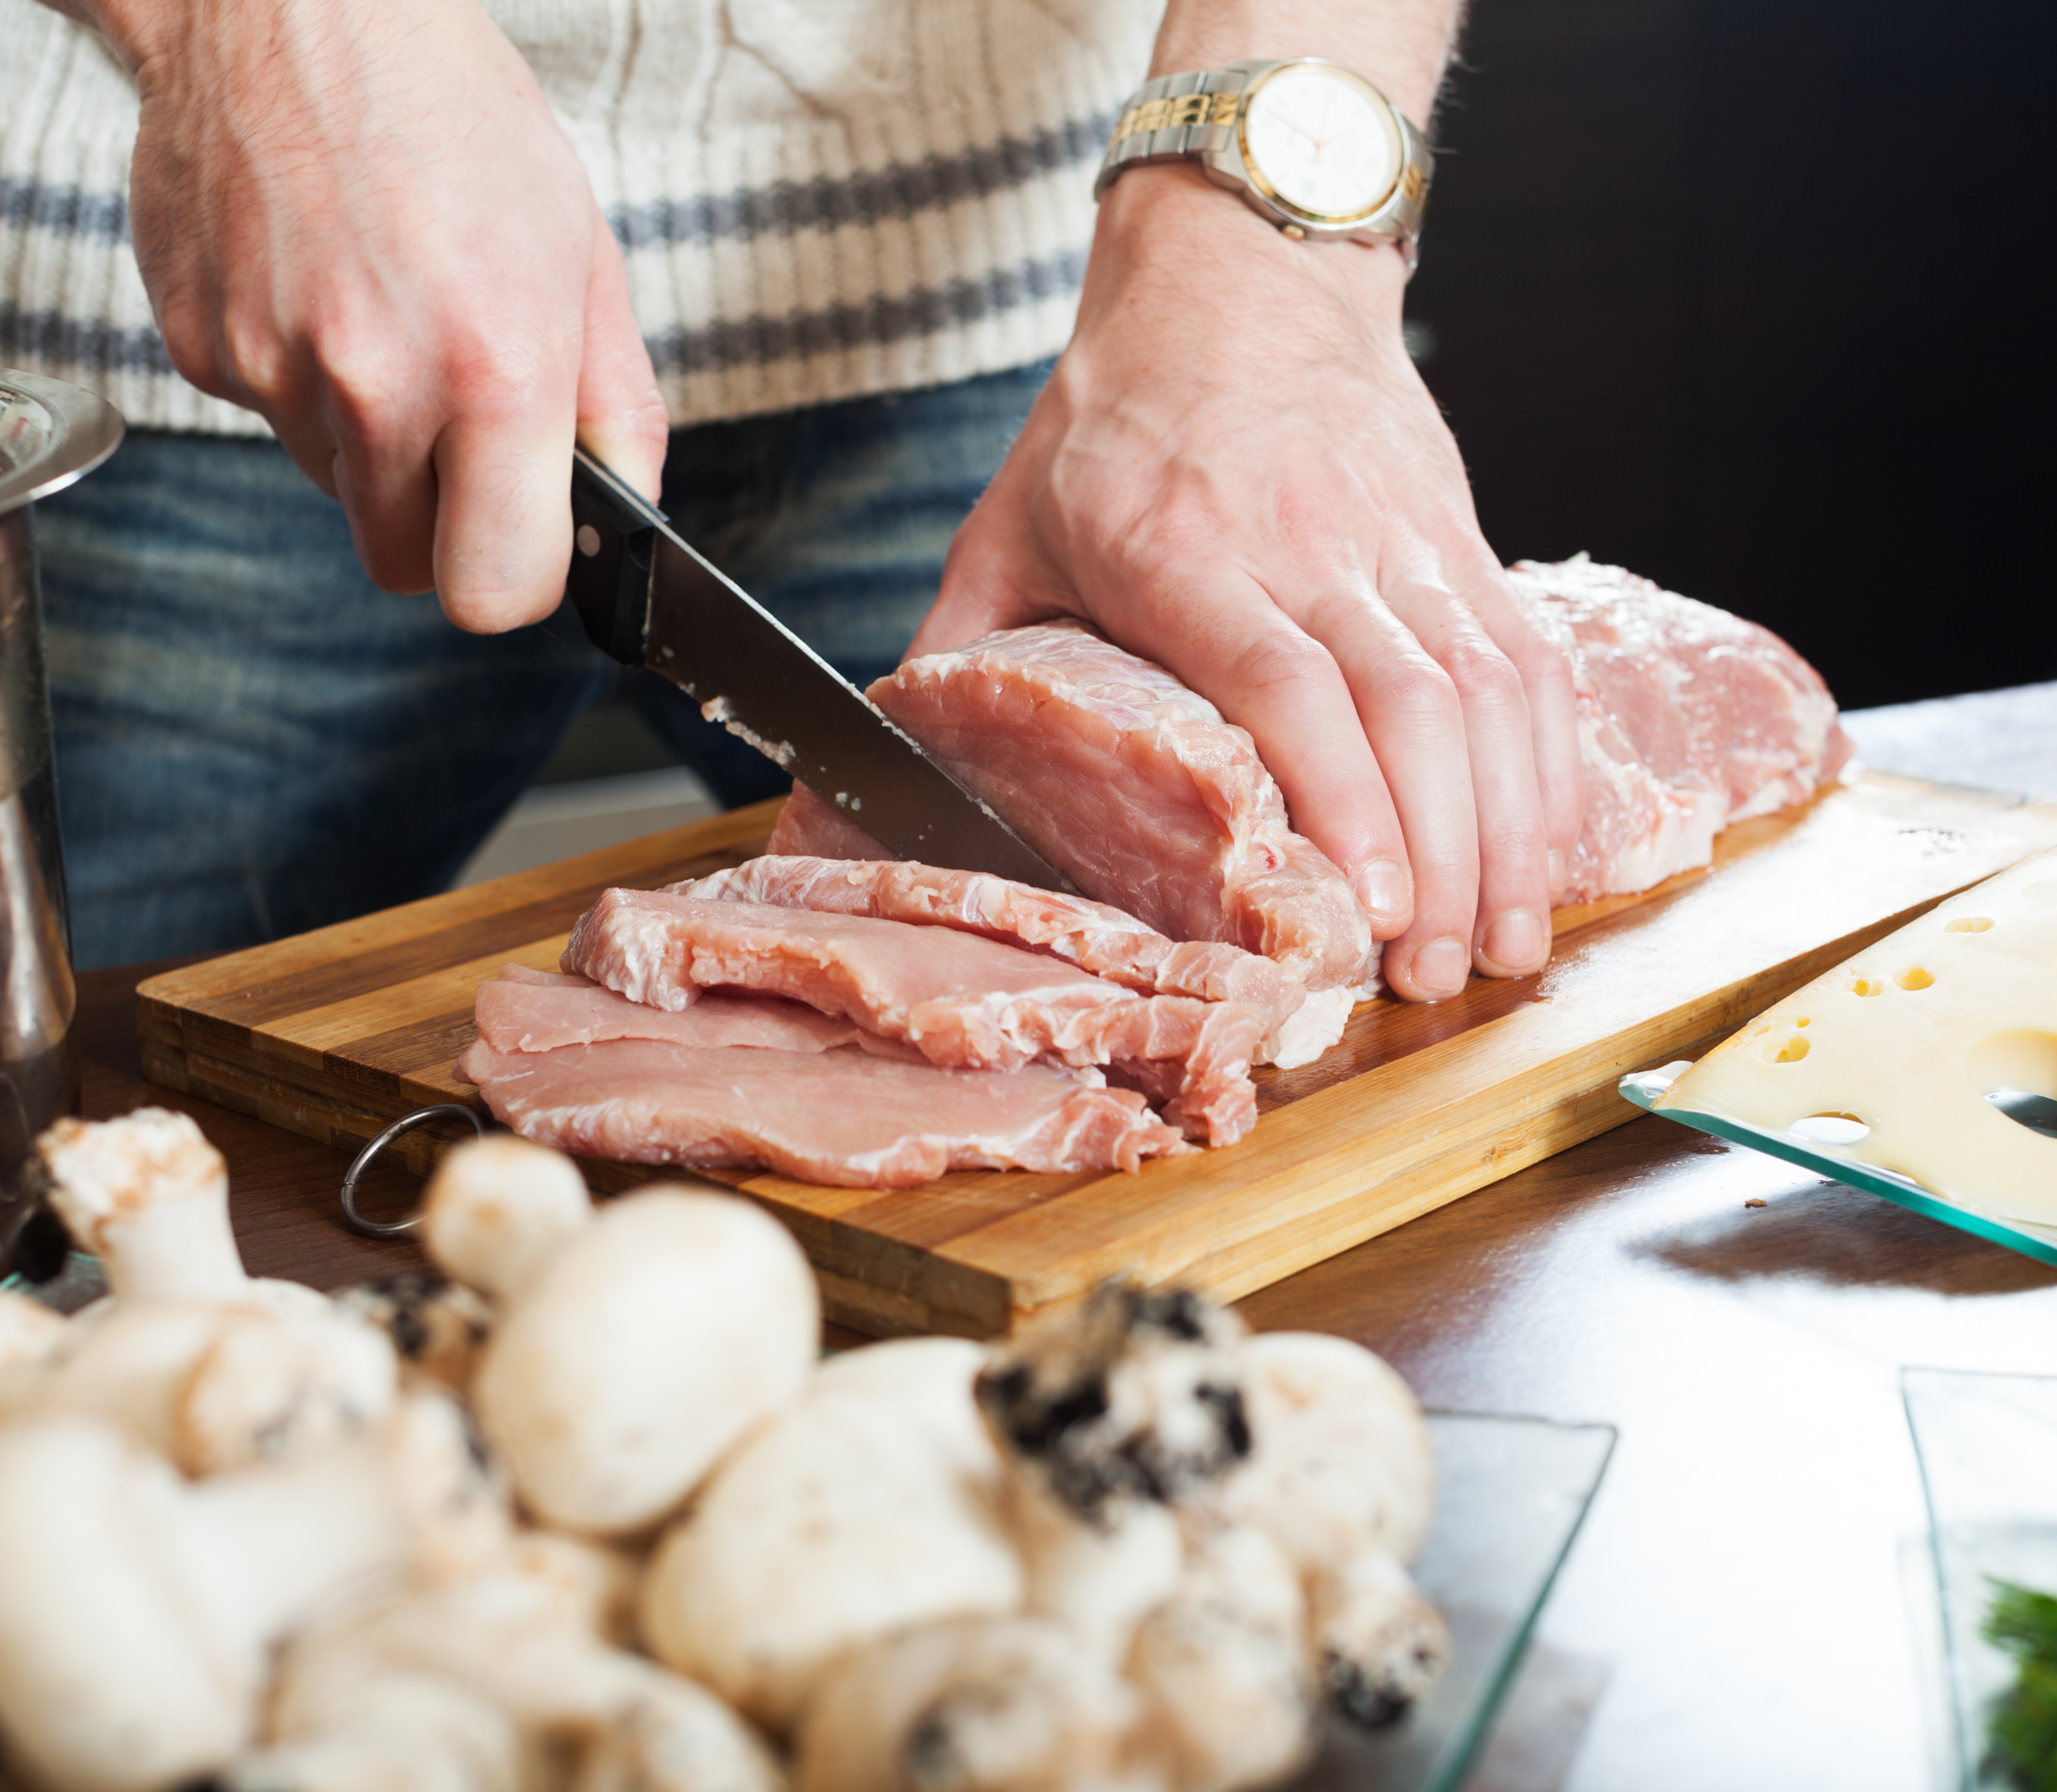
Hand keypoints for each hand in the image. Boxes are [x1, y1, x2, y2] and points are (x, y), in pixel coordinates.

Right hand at [67, 0, 666, 628]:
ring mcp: (271, 370)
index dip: (517, 578)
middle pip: (403, 570)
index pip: (497, 592)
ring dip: (368, 443)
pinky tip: (321, 288)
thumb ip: (618, 407)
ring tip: (387, 319)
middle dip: (439, 526)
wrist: (287, 7)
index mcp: (493, 369)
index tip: (524, 540)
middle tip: (458, 430)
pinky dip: (298, 381)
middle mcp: (374, 384)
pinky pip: (269, 421)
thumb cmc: (453, 117)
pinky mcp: (198, 350)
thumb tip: (627, 516)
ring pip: (336, 492)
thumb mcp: (583, 255)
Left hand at [915, 168, 1584, 1001]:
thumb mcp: (1005, 524)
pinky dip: (1549, 764)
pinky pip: (1530, 657)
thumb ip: (961, 650)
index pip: (1286, 681)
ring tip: (1509, 946)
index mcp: (1182, 549)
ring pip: (1488, 689)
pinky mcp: (1460, 534)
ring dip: (1512, 829)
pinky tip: (1546, 853)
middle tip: (1438, 977)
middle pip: (1408, 705)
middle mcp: (1308, 541)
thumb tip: (897, 772)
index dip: (1343, 800)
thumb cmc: (1111, 416)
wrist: (1239, 272)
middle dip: (1443, 856)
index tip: (1369, 909)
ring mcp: (1400, 535)